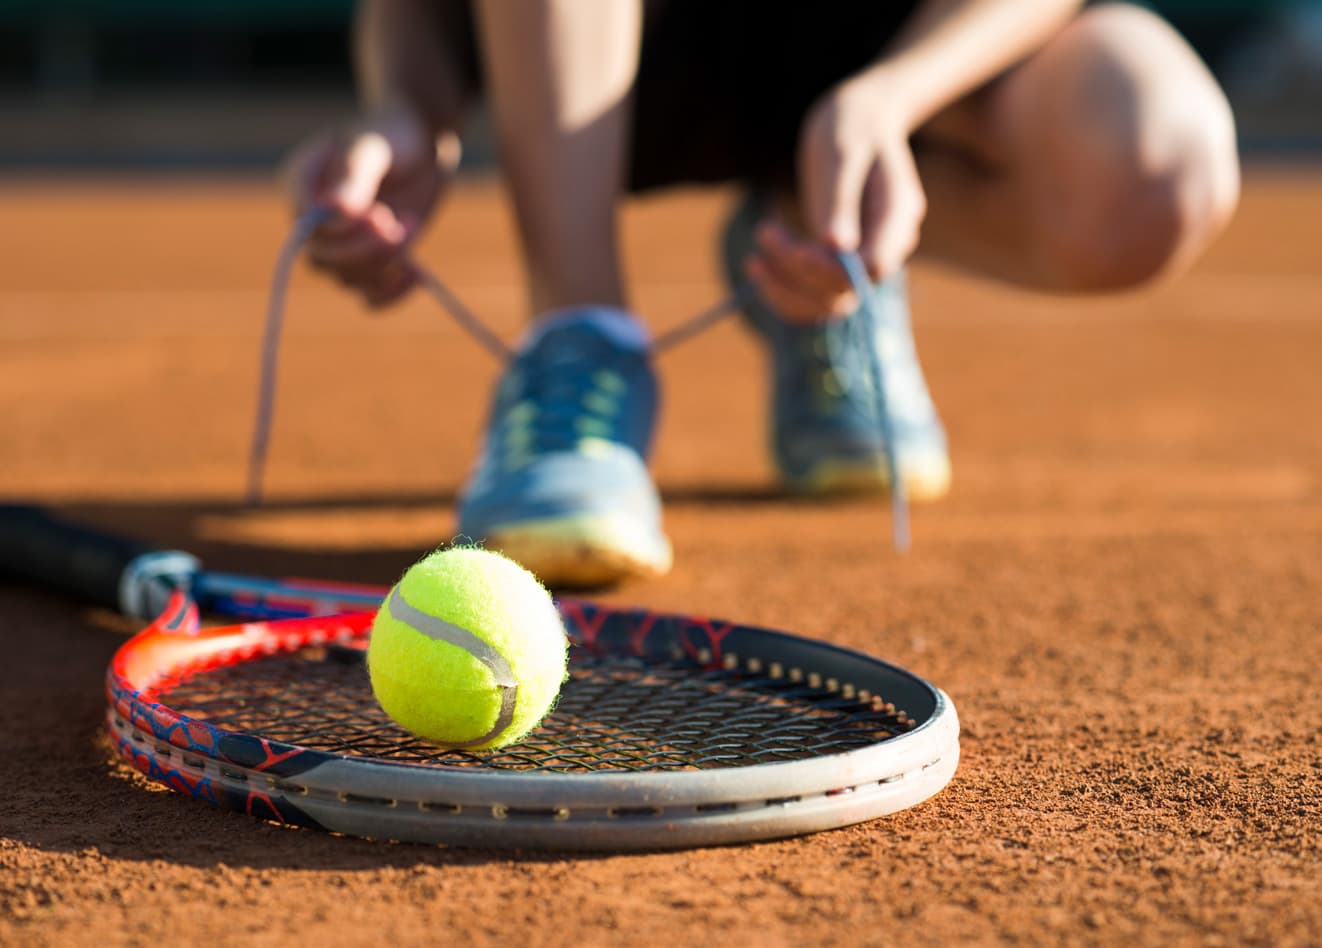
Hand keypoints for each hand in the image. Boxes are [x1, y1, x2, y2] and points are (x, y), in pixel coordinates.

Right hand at [286, 107, 457, 308]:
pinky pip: (370, 297)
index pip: (306, 229)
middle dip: (366, 251)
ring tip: (411, 223)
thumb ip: (353, 176)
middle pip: (323, 261)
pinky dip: (392, 294)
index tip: (380, 213)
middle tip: (399, 224)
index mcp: (303, 187)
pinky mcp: (371, 262)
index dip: (340, 232)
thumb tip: (333, 211)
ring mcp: (342, 246)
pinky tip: (416, 273)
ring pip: (348, 280)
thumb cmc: (390, 135)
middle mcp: (316, 222)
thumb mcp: (370, 148)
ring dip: (386, 262)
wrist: (419, 144)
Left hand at [744, 79, 925, 321]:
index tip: (792, 247)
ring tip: (752, 260)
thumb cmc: (850, 125)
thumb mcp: (841, 154)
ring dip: (787, 289)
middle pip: (848, 291)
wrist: (857, 119)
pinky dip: (784, 290)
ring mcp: (864, 254)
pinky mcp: (840, 259)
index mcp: (897, 215)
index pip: (872, 266)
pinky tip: (757, 265)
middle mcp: (886, 243)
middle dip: (799, 273)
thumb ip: (840, 201)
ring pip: (830, 303)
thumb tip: (838, 247)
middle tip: (764, 232)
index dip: (830, 269)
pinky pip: (815, 295)